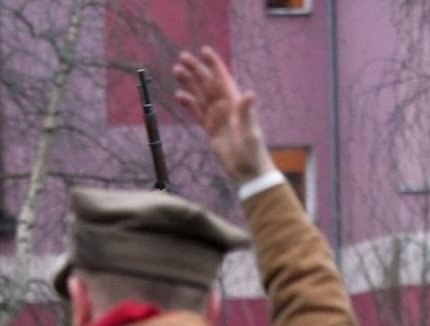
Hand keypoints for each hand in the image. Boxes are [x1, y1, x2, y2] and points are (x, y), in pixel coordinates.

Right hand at [172, 47, 270, 184]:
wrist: (247, 171)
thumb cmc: (252, 151)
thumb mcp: (249, 132)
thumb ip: (247, 113)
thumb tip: (248, 94)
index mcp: (235, 103)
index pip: (222, 79)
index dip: (214, 64)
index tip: (204, 51)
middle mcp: (225, 106)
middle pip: (208, 83)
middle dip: (196, 70)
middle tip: (182, 57)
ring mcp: (217, 117)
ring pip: (200, 95)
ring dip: (189, 83)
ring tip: (177, 71)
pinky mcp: (210, 128)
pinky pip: (197, 112)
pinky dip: (188, 103)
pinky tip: (179, 95)